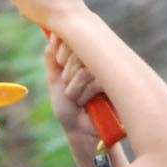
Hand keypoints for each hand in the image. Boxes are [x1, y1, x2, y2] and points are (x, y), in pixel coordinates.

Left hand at [45, 32, 107, 152]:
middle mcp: (96, 61)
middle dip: (67, 72)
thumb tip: (53, 35)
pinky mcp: (114, 85)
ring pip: (84, 68)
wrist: (81, 131)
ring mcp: (106, 72)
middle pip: (78, 51)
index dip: (63, 48)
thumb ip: (52, 58)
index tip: (59, 62)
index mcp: (82, 57)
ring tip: (76, 98)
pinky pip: (94, 81)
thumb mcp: (54, 80)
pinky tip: (85, 102)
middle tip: (67, 85)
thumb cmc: (68, 107)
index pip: (74, 37)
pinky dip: (83, 94)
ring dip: (74, 86)